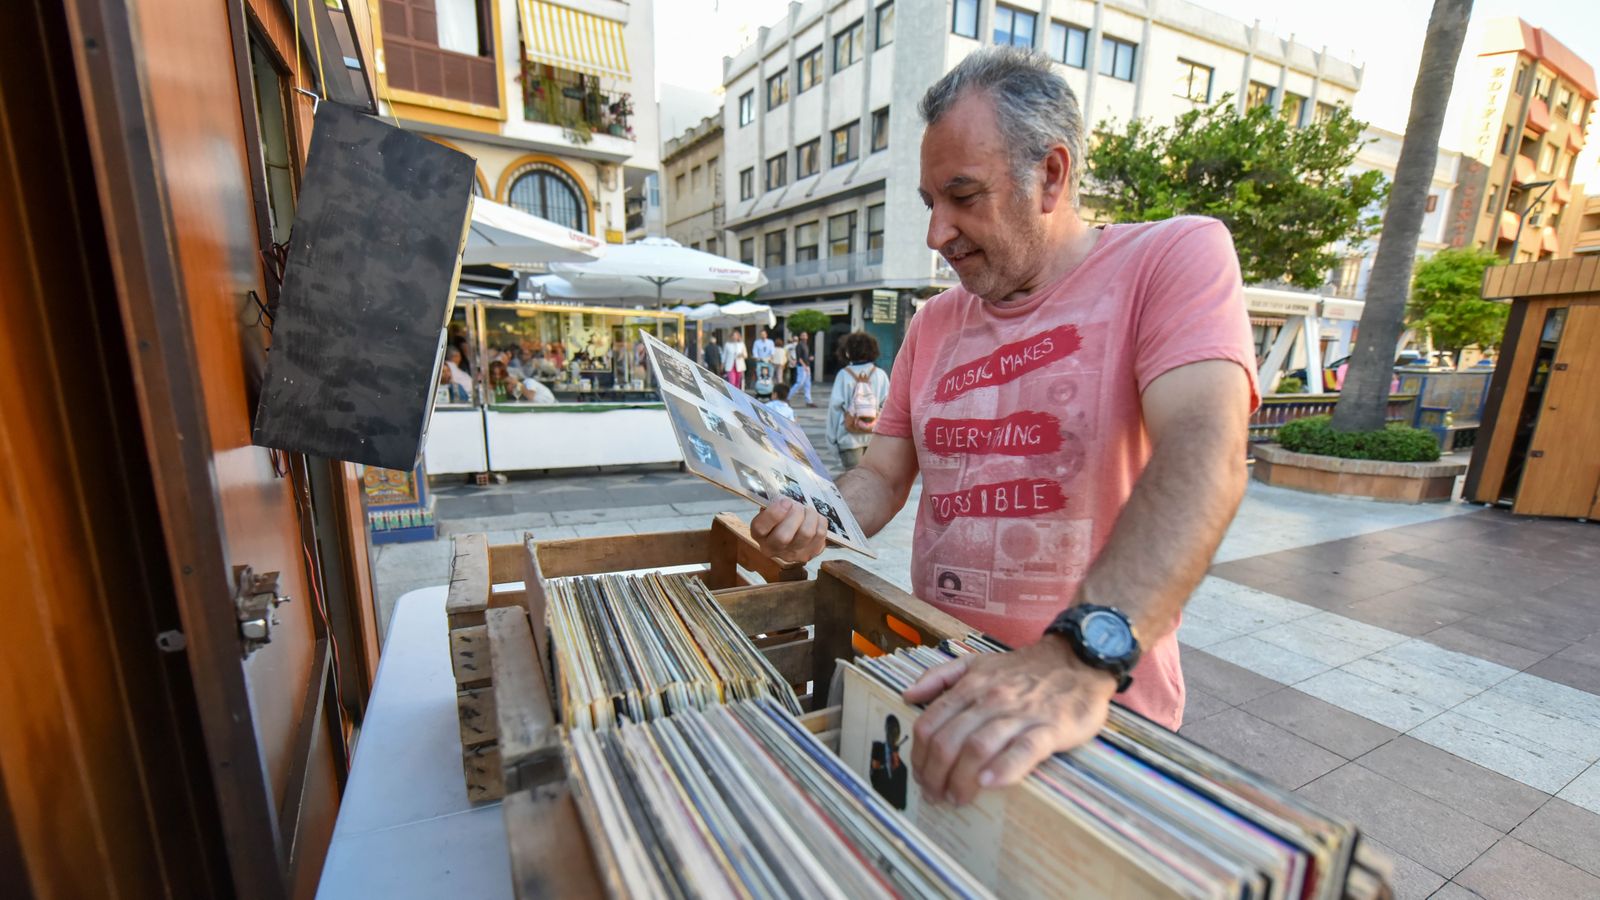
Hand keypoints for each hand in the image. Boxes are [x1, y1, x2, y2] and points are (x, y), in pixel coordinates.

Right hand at [749, 497, 827, 562]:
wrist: (794, 532)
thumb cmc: (780, 517)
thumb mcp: (769, 509)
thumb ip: (773, 505)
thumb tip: (785, 501)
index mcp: (759, 535)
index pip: (760, 528)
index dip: (773, 514)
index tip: (785, 502)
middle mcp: (773, 549)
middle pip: (784, 536)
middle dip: (794, 514)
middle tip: (797, 505)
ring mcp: (794, 554)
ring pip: (806, 533)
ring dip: (809, 515)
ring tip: (806, 510)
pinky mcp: (812, 552)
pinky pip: (820, 534)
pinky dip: (819, 521)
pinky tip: (813, 519)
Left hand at [903, 636, 1115, 805]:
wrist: (1078, 659)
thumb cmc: (1024, 669)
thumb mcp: (977, 662)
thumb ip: (940, 676)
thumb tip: (908, 695)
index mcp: (970, 687)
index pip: (930, 725)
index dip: (919, 756)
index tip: (921, 776)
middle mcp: (990, 700)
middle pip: (948, 741)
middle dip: (935, 775)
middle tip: (936, 795)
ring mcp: (1020, 714)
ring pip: (979, 747)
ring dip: (961, 779)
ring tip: (958, 799)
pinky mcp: (1051, 728)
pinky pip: (1024, 750)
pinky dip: (1004, 769)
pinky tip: (989, 784)